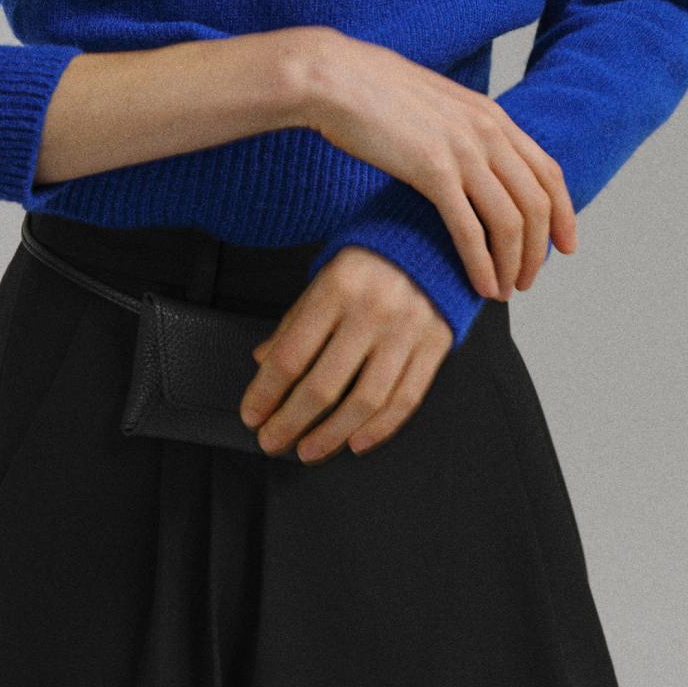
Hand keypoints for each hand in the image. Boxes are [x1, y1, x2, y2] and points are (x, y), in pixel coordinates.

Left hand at [239, 247, 453, 462]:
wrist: (436, 235)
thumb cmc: (373, 258)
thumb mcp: (325, 276)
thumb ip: (295, 322)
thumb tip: (262, 362)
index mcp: (337, 288)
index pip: (291, 355)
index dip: (266, 392)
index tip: (252, 415)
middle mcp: (373, 311)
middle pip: (323, 385)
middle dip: (291, 422)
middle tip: (272, 441)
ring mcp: (407, 331)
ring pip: (365, 401)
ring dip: (331, 435)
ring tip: (308, 450)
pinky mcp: (436, 345)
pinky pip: (406, 399)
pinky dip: (379, 429)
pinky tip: (355, 442)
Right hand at [289, 29, 576, 301]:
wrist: (336, 78)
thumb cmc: (372, 91)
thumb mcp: (437, 103)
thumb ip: (462, 128)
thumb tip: (471, 154)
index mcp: (492, 116)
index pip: (548, 173)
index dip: (564, 214)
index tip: (565, 246)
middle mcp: (487, 132)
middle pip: (536, 204)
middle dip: (538, 251)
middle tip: (528, 280)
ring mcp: (462, 151)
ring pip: (510, 222)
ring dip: (513, 264)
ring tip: (505, 290)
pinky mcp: (432, 171)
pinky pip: (470, 229)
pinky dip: (481, 264)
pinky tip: (481, 285)